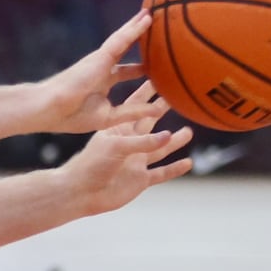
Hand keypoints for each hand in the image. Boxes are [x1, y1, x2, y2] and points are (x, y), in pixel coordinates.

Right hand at [40, 8, 163, 133]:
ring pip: (124, 39)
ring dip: (138, 26)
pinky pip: (121, 39)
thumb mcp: (110, 116)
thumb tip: (158, 110)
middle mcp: (103, 68)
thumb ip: (133, 111)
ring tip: (153, 13)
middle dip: (140, 40)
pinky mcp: (100, 56)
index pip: (126, 72)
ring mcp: (100, 60)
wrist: (51, 108)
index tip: (155, 65)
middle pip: (126, 50)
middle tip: (156, 29)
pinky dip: (135, 28)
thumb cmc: (72, 115)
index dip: (140, 68)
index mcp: (103, 83)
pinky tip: (147, 18)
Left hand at [65, 79, 193, 213]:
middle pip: (150, 123)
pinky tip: (188, 163)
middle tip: (178, 98)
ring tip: (189, 131)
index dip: (147, 92)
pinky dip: (175, 169)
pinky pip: (162, 172)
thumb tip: (169, 135)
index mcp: (118, 130)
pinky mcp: (140, 180)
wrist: (80, 193)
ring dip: (174, 141)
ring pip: (160, 148)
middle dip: (162, 111)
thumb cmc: (90, 165)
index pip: (135, 106)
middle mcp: (129, 144)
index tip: (159, 77)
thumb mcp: (115, 147)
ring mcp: (135, 162)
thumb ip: (142, 142)